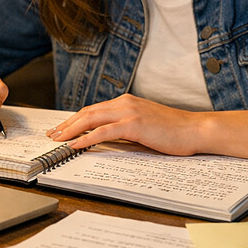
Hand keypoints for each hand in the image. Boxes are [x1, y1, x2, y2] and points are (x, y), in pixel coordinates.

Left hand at [46, 94, 205, 155]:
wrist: (195, 130)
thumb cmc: (174, 132)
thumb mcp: (145, 126)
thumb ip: (125, 129)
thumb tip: (105, 139)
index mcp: (127, 102)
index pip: (93, 110)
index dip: (74, 119)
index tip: (61, 129)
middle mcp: (125, 102)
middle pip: (87, 112)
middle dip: (67, 124)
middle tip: (51, 135)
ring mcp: (129, 112)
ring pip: (91, 119)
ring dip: (71, 130)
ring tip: (57, 140)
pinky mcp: (134, 124)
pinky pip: (103, 131)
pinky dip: (86, 138)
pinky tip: (75, 145)